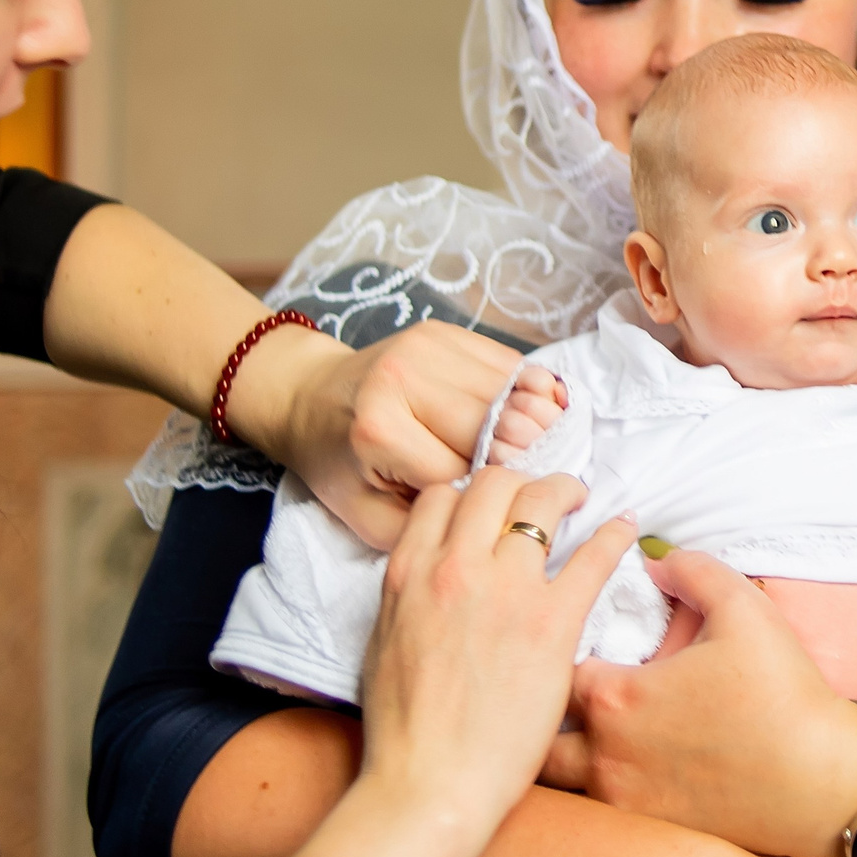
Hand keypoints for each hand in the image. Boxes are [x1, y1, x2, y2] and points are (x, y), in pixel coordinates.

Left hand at [237, 319, 559, 548]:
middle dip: (524, 453)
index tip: (503, 504)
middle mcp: (402, 379)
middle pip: (497, 423)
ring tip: (549, 443)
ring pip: (512, 389)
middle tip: (538, 476)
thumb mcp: (370, 518)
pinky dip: (530, 387)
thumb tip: (493, 513)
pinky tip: (537, 408)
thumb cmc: (341, 465)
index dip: (489, 492)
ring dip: (538, 418)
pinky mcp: (442, 331)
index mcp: (379, 431)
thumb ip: (428, 526)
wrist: (307, 398)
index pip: (464, 470)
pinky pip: (508, 362)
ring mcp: (424, 347)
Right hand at [355, 468, 632, 832]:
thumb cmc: (402, 733)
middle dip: (520, 481)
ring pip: (540, 503)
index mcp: (409, 575)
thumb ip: (407, 602)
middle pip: (493, 485)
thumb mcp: (383, 648)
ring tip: (580, 499)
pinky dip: (613, 533)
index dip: (470, 494)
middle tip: (542, 496)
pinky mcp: (551, 624)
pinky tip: (625, 526)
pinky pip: (593, 557)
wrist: (428, 784)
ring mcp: (506, 592)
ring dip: (565, 491)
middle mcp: (455, 569)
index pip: (441, 498)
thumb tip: (426, 585)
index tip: (491, 505)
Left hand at [541, 547, 856, 856]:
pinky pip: (592, 818)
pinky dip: (593, 792)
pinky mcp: (647, 837)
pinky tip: (621, 774)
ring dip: (560, 757)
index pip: (553, 666)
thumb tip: (656, 559)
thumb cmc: (786, 696)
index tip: (582, 643)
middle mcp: (605, 758)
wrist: (829, 785)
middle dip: (541, 713)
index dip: (561, 650)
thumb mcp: (745, 609)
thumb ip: (692, 570)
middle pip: (536, 735)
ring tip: (579, 738)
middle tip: (561, 695)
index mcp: (617, 699)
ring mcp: (623, 805)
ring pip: (556, 786)